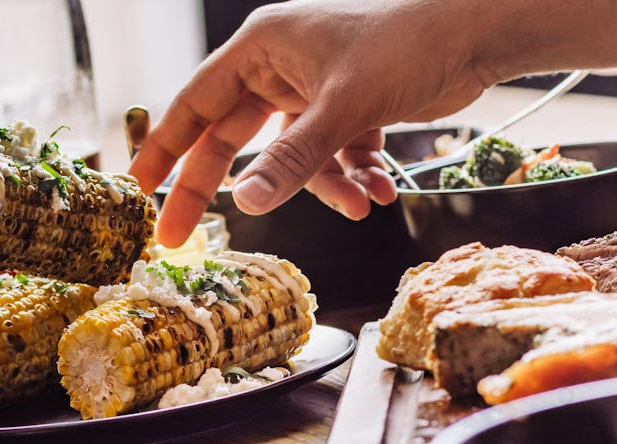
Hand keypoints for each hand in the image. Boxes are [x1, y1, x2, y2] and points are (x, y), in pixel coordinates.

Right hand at [129, 0, 488, 246]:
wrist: (478, 32)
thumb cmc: (408, 44)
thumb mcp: (343, 109)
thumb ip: (292, 160)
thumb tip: (244, 205)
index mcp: (262, 47)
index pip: (195, 104)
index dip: (163, 148)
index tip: (137, 190)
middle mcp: (281, 66)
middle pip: (235, 138)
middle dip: (234, 188)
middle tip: (187, 239)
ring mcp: (314, 89)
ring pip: (292, 156)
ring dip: (323, 186)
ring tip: (360, 204)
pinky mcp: (348, 108)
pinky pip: (331, 156)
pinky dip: (352, 177)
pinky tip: (378, 191)